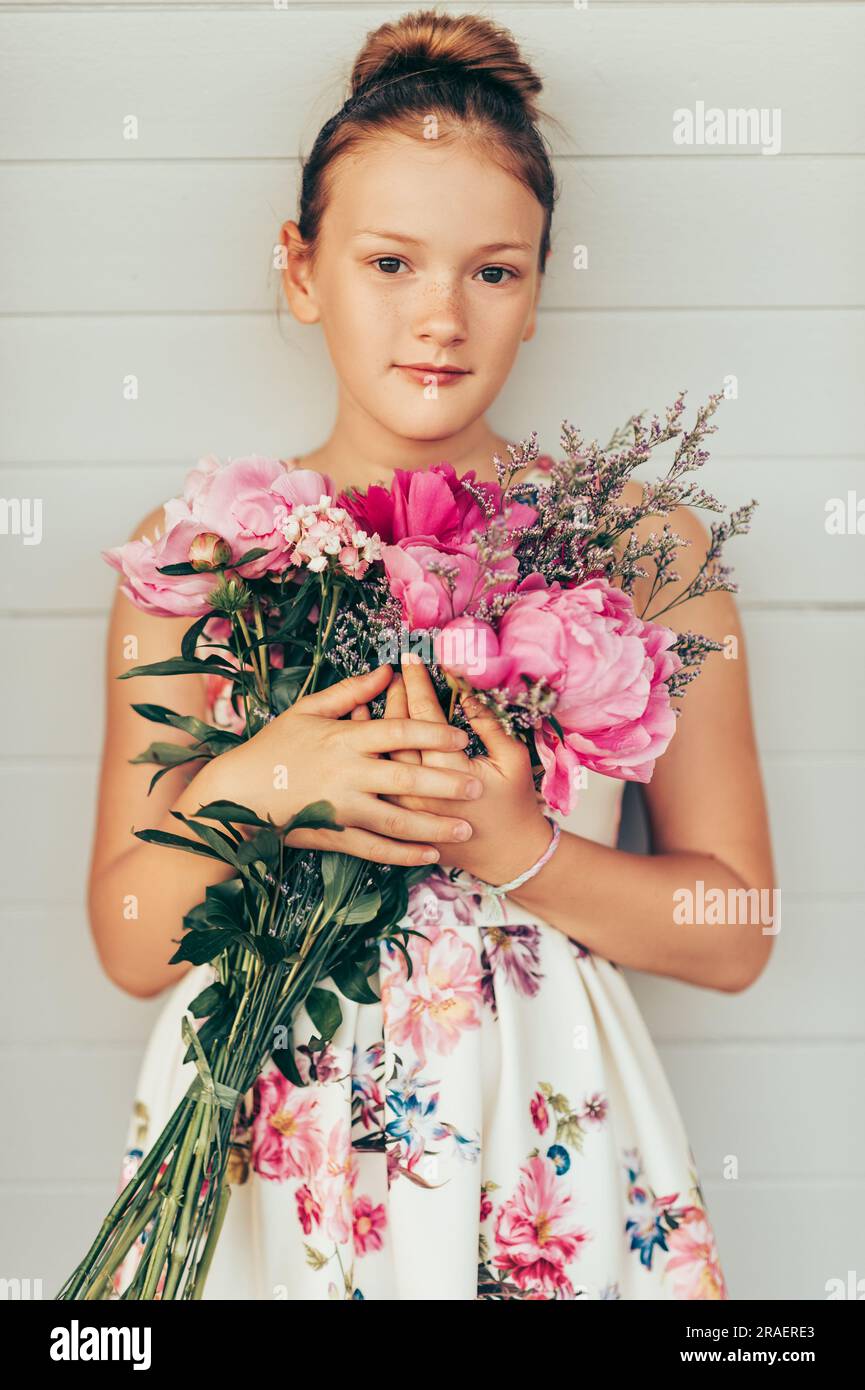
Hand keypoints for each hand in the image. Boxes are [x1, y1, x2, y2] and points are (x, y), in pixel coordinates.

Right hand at [202, 663, 484, 865]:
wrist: (235, 794)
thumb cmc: (272, 747)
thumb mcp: (307, 710)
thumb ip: (350, 692)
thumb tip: (386, 672)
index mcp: (343, 738)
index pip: (398, 731)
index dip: (433, 732)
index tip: (462, 737)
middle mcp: (347, 773)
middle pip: (406, 776)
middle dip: (446, 783)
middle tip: (477, 786)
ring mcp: (341, 808)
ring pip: (396, 819)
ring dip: (434, 826)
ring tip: (464, 829)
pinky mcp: (333, 835)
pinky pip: (374, 848)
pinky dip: (403, 854)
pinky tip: (429, 856)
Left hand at [376, 653, 552, 884]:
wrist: (504, 854)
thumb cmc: (514, 804)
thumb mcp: (513, 760)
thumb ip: (491, 726)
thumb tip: (468, 691)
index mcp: (452, 772)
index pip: (427, 720)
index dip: (418, 686)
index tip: (411, 660)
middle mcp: (422, 790)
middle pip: (398, 734)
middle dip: (395, 696)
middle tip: (394, 670)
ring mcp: (405, 806)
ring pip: (380, 756)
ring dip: (372, 721)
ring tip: (370, 691)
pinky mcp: (397, 816)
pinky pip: (373, 777)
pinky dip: (365, 751)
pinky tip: (359, 727)